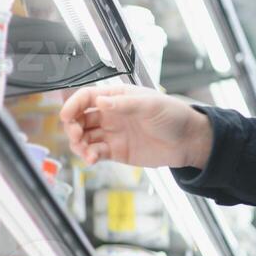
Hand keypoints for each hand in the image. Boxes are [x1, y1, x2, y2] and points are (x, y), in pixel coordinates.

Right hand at [59, 83, 213, 168]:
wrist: (189, 141)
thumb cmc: (174, 116)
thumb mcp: (151, 105)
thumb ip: (125, 103)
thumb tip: (101, 101)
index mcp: (118, 97)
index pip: (87, 97)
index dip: (73, 105)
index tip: (66, 115)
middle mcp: (111, 114)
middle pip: (80, 118)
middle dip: (72, 126)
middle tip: (76, 135)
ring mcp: (113, 133)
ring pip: (84, 137)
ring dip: (78, 144)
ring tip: (85, 150)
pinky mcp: (116, 151)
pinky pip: (95, 152)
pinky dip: (89, 156)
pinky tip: (92, 158)